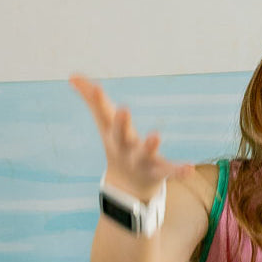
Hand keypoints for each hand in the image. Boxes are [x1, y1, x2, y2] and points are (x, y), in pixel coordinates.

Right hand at [69, 74, 194, 201]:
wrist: (126, 187)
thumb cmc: (117, 144)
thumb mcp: (105, 122)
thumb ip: (92, 99)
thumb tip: (71, 75)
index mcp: (113, 133)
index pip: (104, 114)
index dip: (98, 100)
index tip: (96, 87)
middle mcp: (125, 147)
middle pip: (121, 135)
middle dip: (121, 123)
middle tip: (124, 108)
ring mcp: (141, 161)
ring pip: (145, 154)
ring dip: (149, 145)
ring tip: (155, 135)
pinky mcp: (159, 172)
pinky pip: (169, 172)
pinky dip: (179, 171)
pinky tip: (190, 169)